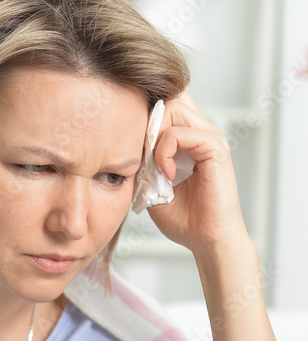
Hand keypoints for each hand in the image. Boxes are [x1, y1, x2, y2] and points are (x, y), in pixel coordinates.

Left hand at [147, 91, 248, 252]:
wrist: (207, 240)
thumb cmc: (186, 219)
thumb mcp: (153, 186)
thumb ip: (144, 163)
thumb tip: (125, 147)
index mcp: (190, 140)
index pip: (167, 107)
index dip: (145, 120)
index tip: (135, 151)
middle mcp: (202, 133)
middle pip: (168, 100)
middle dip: (148, 124)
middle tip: (143, 156)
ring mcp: (211, 138)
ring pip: (173, 109)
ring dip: (154, 137)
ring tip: (155, 166)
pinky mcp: (215, 149)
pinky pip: (181, 133)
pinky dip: (165, 152)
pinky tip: (167, 174)